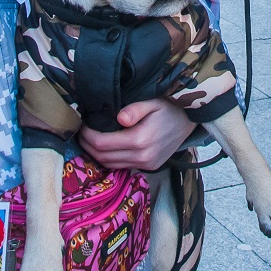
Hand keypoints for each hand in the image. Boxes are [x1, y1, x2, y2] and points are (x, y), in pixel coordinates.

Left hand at [78, 99, 193, 169]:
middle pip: (103, 157)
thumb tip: (120, 118)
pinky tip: (105, 148)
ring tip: (89, 140)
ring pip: (111, 165)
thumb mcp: (153, 102)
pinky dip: (109, 159)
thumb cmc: (169, 108)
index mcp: (140, 139)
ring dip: (96, 155)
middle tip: (81, 133)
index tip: (82, 125)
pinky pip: (122, 167)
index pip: (102, 143)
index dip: (87, 135)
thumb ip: (135, 109)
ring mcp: (146, 164)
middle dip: (88, 146)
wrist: (190, 121)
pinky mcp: (149, 167)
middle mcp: (142, 156)